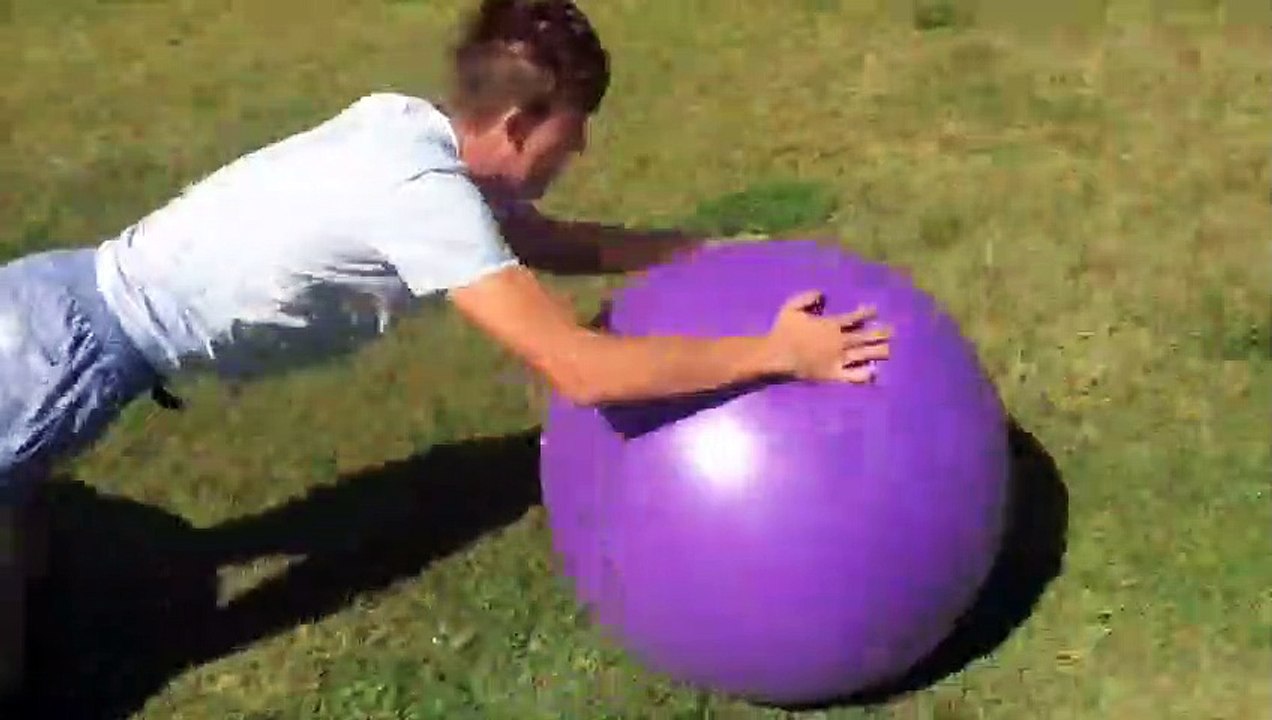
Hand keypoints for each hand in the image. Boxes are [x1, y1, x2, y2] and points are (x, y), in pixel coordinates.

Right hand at [766, 291, 890, 382]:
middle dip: (879, 332)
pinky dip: (864, 374)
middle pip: (864, 336)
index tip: (875, 310)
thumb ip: (808, 298)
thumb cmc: (783, 331)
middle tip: (892, 331)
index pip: (854, 317)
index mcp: (831, 325)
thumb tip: (823, 294)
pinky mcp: (834, 374)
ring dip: (877, 351)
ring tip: (889, 350)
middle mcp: (839, 341)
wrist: (776, 356)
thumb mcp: (792, 307)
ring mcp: (838, 358)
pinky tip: (873, 373)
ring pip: (863, 354)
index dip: (866, 313)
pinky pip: (852, 375)